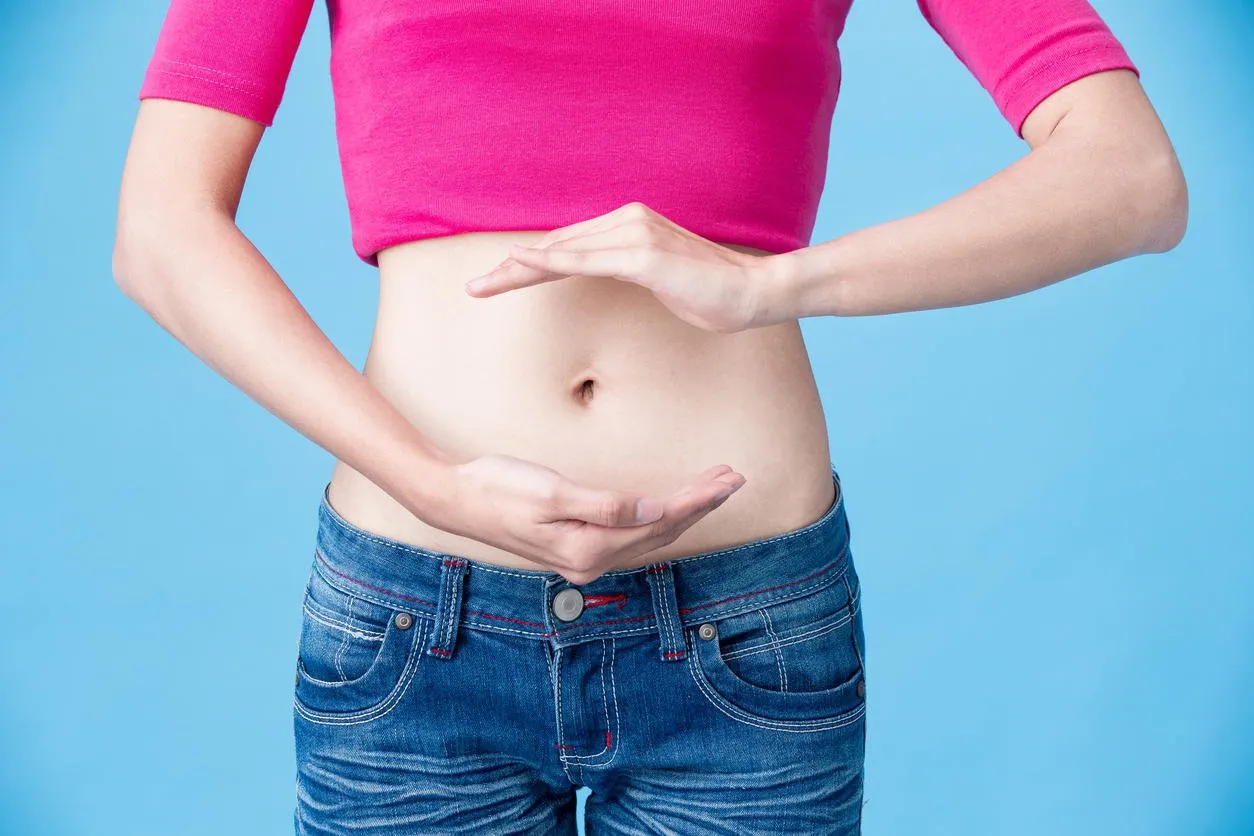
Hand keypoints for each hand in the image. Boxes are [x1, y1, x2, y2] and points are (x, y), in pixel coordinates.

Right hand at [426, 453, 746, 583]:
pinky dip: (659, 518)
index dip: (696, 501)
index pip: (659, 522)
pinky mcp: (578, 548)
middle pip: (661, 533)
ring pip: (650, 535)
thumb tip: (652, 508)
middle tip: (734, 478)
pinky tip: (672, 507)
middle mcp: (591, 562)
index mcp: (588, 549)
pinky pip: (633, 536)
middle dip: (700, 505)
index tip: (726, 480)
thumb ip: (604, 505)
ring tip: (714, 487)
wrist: (457, 500)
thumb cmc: (500, 488)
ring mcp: (585, 559)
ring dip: (684, 511)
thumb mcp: (552, 492)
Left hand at [463, 201, 779, 332]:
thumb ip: (631, 274)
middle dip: (512, 268)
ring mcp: (635, 236)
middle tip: (474, 288)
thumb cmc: (712, 293)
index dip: (531, 263)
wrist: (754, 292)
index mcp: (630, 227)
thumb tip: (609, 280)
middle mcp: (628, 222)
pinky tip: (521, 266)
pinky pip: (586, 260)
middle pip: (557, 245)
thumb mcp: (661, 282)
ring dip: (518, 269)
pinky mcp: (643, 256)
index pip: (569, 246)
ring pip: (563, 252)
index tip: (497, 281)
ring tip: (483, 286)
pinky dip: (550, 263)